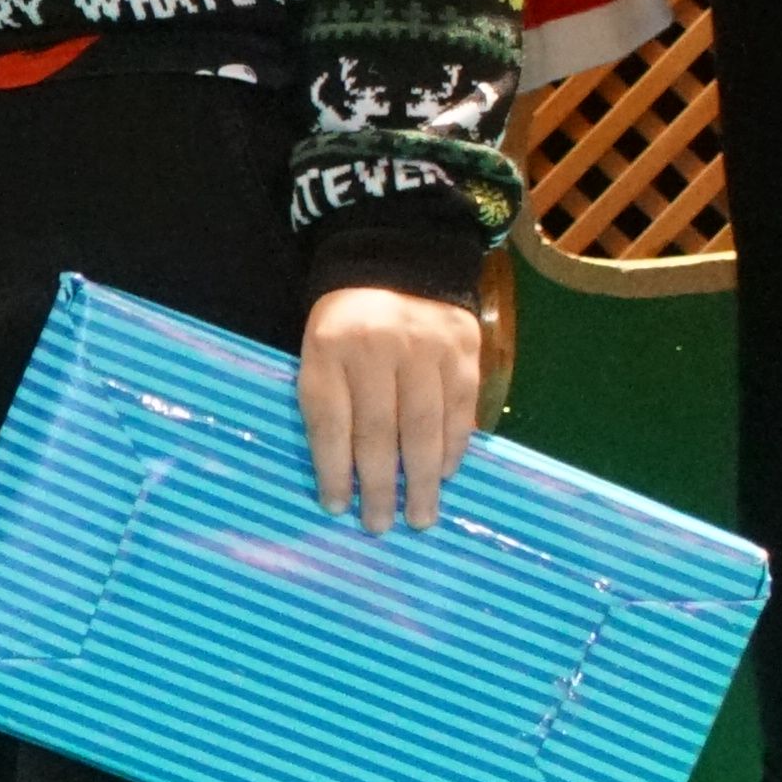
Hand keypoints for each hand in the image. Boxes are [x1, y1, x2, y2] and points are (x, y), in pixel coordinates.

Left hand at [300, 281, 484, 535]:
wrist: (396, 255)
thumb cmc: (347, 320)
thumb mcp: (319, 350)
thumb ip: (328, 402)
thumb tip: (342, 478)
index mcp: (330, 347)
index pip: (332, 420)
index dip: (334, 469)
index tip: (336, 507)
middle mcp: (379, 346)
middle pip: (379, 430)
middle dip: (380, 486)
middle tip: (380, 525)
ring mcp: (425, 346)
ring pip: (424, 425)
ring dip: (423, 479)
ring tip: (420, 516)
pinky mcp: (463, 347)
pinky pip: (459, 409)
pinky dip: (453, 447)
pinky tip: (445, 473)